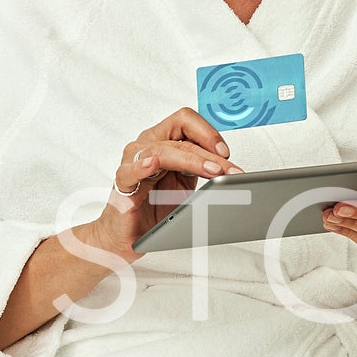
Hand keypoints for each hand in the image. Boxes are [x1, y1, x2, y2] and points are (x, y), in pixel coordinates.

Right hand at [77, 107, 244, 261]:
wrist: (129, 234)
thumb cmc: (154, 208)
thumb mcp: (187, 186)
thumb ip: (204, 172)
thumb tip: (233, 172)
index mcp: (164, 141)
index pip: (186, 121)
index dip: (209, 133)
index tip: (227, 153)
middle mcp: (147, 145)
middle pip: (180, 134)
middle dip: (210, 152)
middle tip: (229, 170)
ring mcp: (133, 161)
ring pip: (164, 150)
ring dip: (192, 160)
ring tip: (211, 171)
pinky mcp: (123, 182)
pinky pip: (131, 170)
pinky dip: (143, 166)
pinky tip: (153, 164)